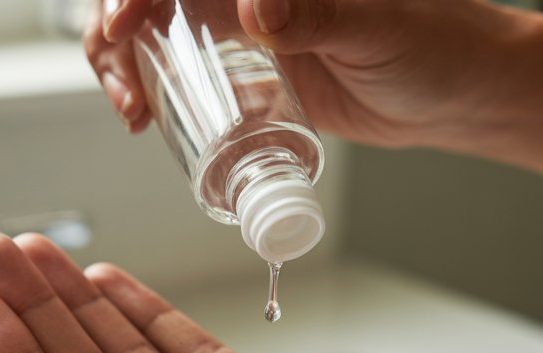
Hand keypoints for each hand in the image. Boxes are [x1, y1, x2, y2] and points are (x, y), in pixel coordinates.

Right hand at [85, 0, 542, 169]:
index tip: (124, 25)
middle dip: (115, 33)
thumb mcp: (378, 27)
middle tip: (122, 85)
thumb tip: (258, 9)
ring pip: (157, 36)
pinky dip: (153, 96)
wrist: (458, 94)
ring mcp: (243, 30)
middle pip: (156, 2)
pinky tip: (145, 121)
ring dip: (123, 67)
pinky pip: (184, 78)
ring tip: (130, 110)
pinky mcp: (247, 73)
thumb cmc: (437, 44)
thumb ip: (320, 14)